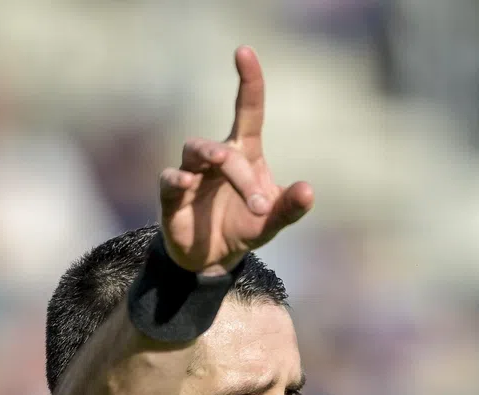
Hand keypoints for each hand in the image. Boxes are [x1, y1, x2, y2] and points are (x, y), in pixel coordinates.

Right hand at [159, 47, 314, 274]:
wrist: (214, 258)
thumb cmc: (244, 227)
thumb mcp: (271, 221)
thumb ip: (289, 207)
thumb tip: (308, 191)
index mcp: (244, 154)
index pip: (246, 110)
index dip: (248, 81)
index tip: (244, 51)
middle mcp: (215, 157)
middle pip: (224, 147)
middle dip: (242, 174)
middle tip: (260, 206)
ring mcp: (191, 172)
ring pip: (196, 150)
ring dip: (215, 162)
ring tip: (228, 176)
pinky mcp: (172, 195)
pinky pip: (170, 178)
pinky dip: (177, 179)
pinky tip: (186, 183)